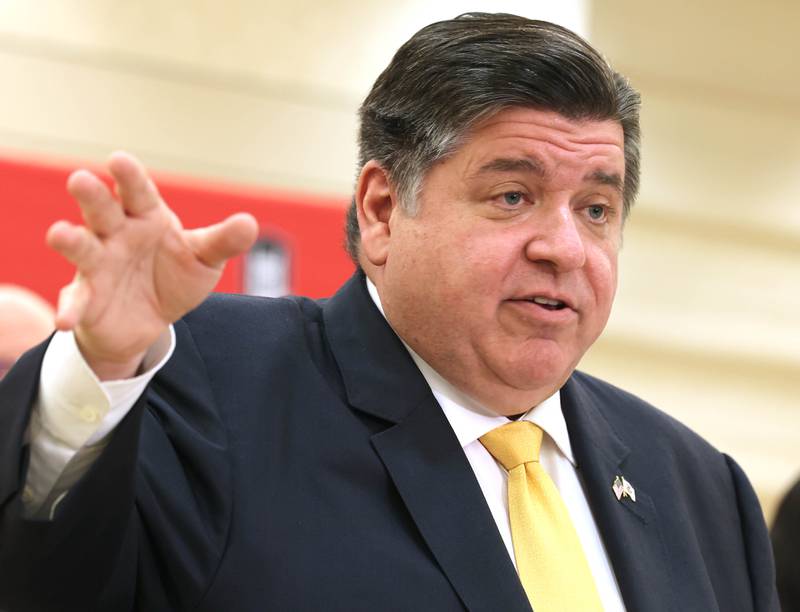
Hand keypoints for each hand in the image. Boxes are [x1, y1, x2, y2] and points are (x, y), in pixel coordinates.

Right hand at [47, 152, 257, 379]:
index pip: (137, 192)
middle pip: (102, 210)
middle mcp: (116, 233)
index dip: (128, 176)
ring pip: (82, 247)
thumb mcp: (203, 259)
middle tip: (80, 179)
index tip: (119, 160)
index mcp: (146, 216)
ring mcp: (98, 264)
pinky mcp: (87, 297)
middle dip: (92, 195)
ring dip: (71, 241)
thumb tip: (249, 224)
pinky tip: (64, 319)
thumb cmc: (173, 275)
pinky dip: (71, 309)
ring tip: (60, 234)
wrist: (151, 320)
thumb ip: (223, 241)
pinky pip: (77, 300)